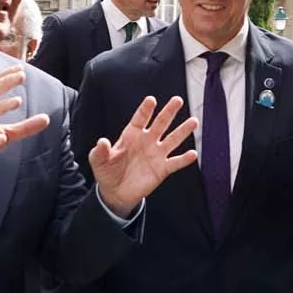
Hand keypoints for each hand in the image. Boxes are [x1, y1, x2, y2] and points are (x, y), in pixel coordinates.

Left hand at [90, 96, 198, 217]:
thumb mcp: (99, 162)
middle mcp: (147, 141)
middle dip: (169, 111)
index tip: (151, 100)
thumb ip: (100, 152)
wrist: (116, 193)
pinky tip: (193, 154)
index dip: (145, 110)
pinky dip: (184, 159)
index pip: (140, 119)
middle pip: (161, 123)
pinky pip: (176, 162)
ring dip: (183, 130)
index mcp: (132, 135)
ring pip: (173, 139)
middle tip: (177, 100)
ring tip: (193, 121)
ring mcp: (157, 154)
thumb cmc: (108, 172)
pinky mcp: (163, 169)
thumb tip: (102, 142)